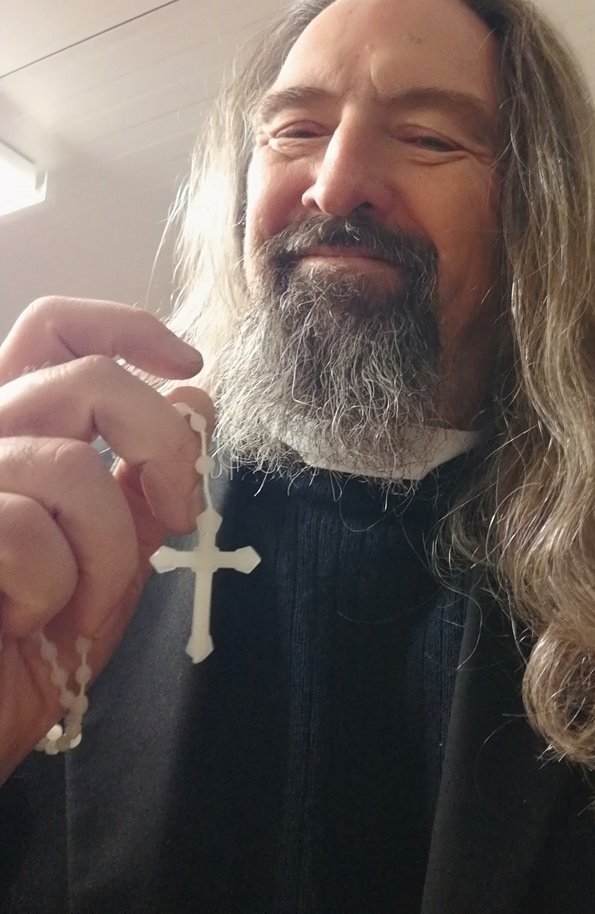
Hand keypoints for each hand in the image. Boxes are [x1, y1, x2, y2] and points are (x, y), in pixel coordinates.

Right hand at [0, 297, 213, 780]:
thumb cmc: (31, 651)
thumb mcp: (110, 555)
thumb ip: (146, 478)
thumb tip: (193, 394)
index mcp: (14, 431)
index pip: (54, 329)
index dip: (126, 328)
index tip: (187, 366)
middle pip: (90, 379)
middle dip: (164, 444)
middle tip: (181, 509)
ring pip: (71, 467)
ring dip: (108, 551)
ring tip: (86, 605)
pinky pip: (26, 530)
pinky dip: (56, 589)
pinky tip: (27, 624)